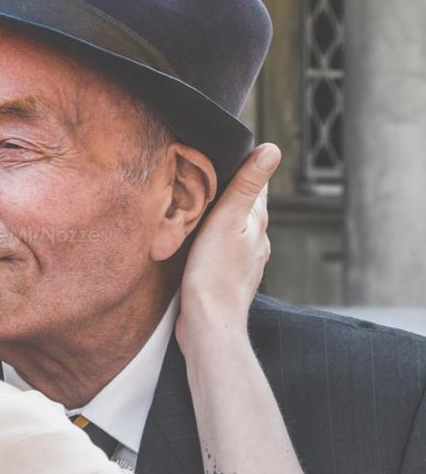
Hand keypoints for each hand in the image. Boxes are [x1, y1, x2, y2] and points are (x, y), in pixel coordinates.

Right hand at [175, 143, 280, 356]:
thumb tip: (271, 150)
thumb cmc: (215, 274)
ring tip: (204, 204)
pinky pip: (224, 249)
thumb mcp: (228, 220)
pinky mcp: (228, 277)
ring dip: (224, 216)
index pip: (257, 186)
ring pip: (235, 229)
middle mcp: (256, 242)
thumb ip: (247, 185)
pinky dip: (215, 239)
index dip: (246, 166)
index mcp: (257, 224)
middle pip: (247, 207)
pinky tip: (202, 240)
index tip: (234, 151)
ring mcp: (244, 262)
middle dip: (233, 191)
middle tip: (212, 174)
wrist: (208, 323)